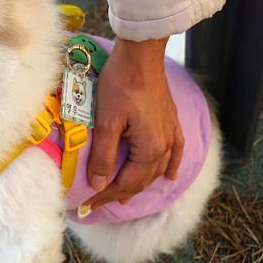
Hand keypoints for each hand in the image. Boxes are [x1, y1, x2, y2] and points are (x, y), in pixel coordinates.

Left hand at [84, 37, 183, 210]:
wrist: (141, 56)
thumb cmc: (120, 85)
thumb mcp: (106, 121)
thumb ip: (103, 155)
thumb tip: (98, 184)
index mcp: (149, 149)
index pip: (125, 183)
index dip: (105, 196)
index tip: (87, 206)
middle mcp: (165, 146)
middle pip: (141, 179)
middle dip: (118, 193)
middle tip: (96, 203)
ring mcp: (171, 133)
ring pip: (156, 169)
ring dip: (139, 184)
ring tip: (123, 196)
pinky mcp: (172, 121)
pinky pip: (175, 151)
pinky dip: (171, 166)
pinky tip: (169, 176)